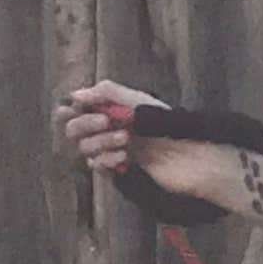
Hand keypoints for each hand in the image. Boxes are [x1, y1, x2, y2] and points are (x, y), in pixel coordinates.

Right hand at [56, 78, 219, 201]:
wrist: (191, 158)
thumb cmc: (169, 125)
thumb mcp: (139, 101)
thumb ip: (107, 93)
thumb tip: (74, 94)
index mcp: (112, 108)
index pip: (76, 108)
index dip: (71, 109)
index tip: (78, 109)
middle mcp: (108, 128)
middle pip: (73, 130)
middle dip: (85, 125)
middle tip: (106, 123)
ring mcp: (112, 150)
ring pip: (85, 149)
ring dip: (100, 143)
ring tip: (126, 142)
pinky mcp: (118, 170)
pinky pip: (97, 166)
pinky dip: (106, 161)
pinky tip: (124, 160)